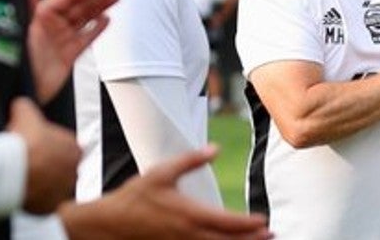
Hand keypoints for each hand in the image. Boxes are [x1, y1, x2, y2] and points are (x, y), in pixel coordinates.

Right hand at [6, 97, 79, 213]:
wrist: (11, 169)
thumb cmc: (22, 141)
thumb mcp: (24, 112)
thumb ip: (27, 107)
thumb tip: (21, 104)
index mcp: (74, 148)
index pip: (65, 146)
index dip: (48, 146)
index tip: (34, 147)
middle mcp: (74, 171)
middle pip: (60, 167)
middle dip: (46, 165)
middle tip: (27, 163)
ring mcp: (63, 191)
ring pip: (52, 186)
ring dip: (41, 183)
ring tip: (22, 177)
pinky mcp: (49, 207)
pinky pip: (42, 203)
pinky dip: (34, 199)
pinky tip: (21, 191)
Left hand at [27, 0, 120, 103]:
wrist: (24, 93)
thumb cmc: (18, 63)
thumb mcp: (22, 30)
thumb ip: (28, 5)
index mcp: (40, 18)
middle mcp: (52, 26)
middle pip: (79, 6)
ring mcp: (62, 39)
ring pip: (85, 18)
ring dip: (101, 7)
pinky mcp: (69, 53)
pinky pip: (86, 37)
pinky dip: (97, 28)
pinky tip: (106, 19)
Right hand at [67, 145, 271, 239]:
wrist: (107, 223)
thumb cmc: (135, 196)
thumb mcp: (162, 171)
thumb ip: (191, 160)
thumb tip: (216, 149)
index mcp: (190, 213)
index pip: (228, 222)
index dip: (249, 224)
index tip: (264, 220)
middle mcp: (189, 234)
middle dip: (252, 239)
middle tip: (272, 234)